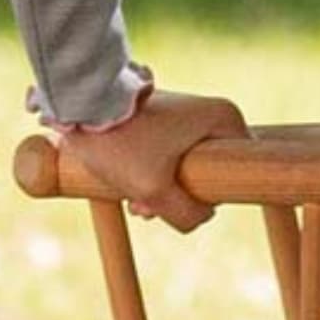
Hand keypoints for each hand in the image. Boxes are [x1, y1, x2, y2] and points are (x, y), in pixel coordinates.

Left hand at [63, 90, 249, 231]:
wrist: (81, 103)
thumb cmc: (122, 141)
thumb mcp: (155, 190)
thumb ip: (188, 214)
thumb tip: (202, 217)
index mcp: (225, 118)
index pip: (237, 174)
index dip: (206, 197)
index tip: (175, 198)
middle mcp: (212, 112)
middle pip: (207, 174)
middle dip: (176, 198)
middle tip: (146, 206)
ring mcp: (187, 115)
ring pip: (185, 170)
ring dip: (160, 192)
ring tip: (132, 201)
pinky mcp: (163, 120)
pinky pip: (168, 158)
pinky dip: (151, 176)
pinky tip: (128, 189)